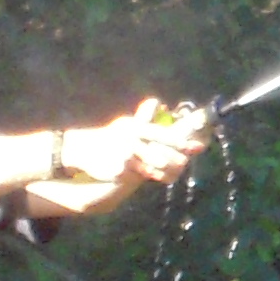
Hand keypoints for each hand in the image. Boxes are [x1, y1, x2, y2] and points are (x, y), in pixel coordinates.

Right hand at [55, 100, 207, 187]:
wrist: (83, 149)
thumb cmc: (111, 136)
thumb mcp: (127, 124)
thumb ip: (144, 117)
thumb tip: (158, 102)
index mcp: (135, 128)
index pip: (162, 135)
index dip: (180, 142)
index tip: (196, 147)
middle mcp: (131, 141)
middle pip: (161, 154)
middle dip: (176, 161)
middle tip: (184, 164)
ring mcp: (125, 157)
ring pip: (154, 167)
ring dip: (166, 171)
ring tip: (173, 173)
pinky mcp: (120, 171)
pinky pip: (141, 176)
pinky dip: (152, 176)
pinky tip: (158, 177)